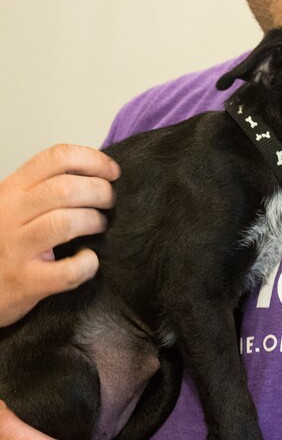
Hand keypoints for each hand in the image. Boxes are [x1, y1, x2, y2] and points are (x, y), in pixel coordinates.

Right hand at [0, 145, 119, 326]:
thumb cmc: (4, 243)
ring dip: (94, 221)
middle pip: (66, 189)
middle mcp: (9, 214)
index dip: (93, 160)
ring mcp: (15, 248)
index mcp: (11, 189)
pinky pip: (68, 270)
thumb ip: (45, 189)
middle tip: (109, 202)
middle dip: (100, 192)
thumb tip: (97, 173)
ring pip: (66, 223)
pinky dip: (87, 264)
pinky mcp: (25, 281)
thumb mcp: (15, 206)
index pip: (56, 158)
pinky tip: (88, 260)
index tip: (112, 172)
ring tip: (99, 226)